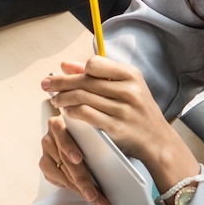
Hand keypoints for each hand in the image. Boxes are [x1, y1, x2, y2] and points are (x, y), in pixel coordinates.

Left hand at [39, 57, 198, 193]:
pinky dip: (72, 112)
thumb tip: (66, 65)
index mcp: (131, 75)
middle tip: (46, 85)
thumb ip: (97, 74)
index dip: (77, 69)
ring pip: (82, 97)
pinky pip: (86, 115)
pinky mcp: (116, 127)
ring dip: (63, 98)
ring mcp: (123, 109)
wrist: (157, 140)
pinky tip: (67, 112)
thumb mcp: (125, 87)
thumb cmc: (138, 111)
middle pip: (84, 81)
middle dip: (60, 83)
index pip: (94, 64)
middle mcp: (128, 90)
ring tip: (55, 100)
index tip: (62, 73)